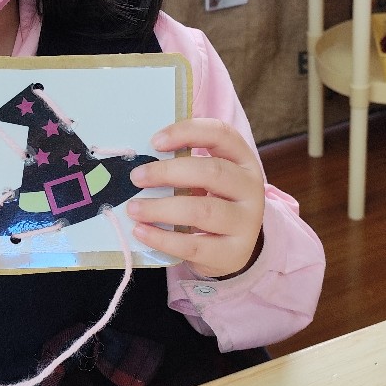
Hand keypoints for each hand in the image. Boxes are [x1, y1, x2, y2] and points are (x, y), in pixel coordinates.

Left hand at [127, 119, 265, 279]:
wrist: (232, 249)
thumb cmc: (210, 203)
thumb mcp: (206, 180)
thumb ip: (184, 166)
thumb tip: (141, 161)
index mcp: (243, 160)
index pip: (221, 134)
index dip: (188, 132)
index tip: (155, 141)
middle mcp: (251, 188)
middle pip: (212, 172)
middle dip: (168, 173)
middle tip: (136, 177)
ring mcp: (245, 223)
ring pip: (202, 211)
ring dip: (161, 208)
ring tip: (134, 208)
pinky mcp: (232, 253)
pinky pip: (193, 245)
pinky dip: (163, 238)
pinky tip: (141, 232)